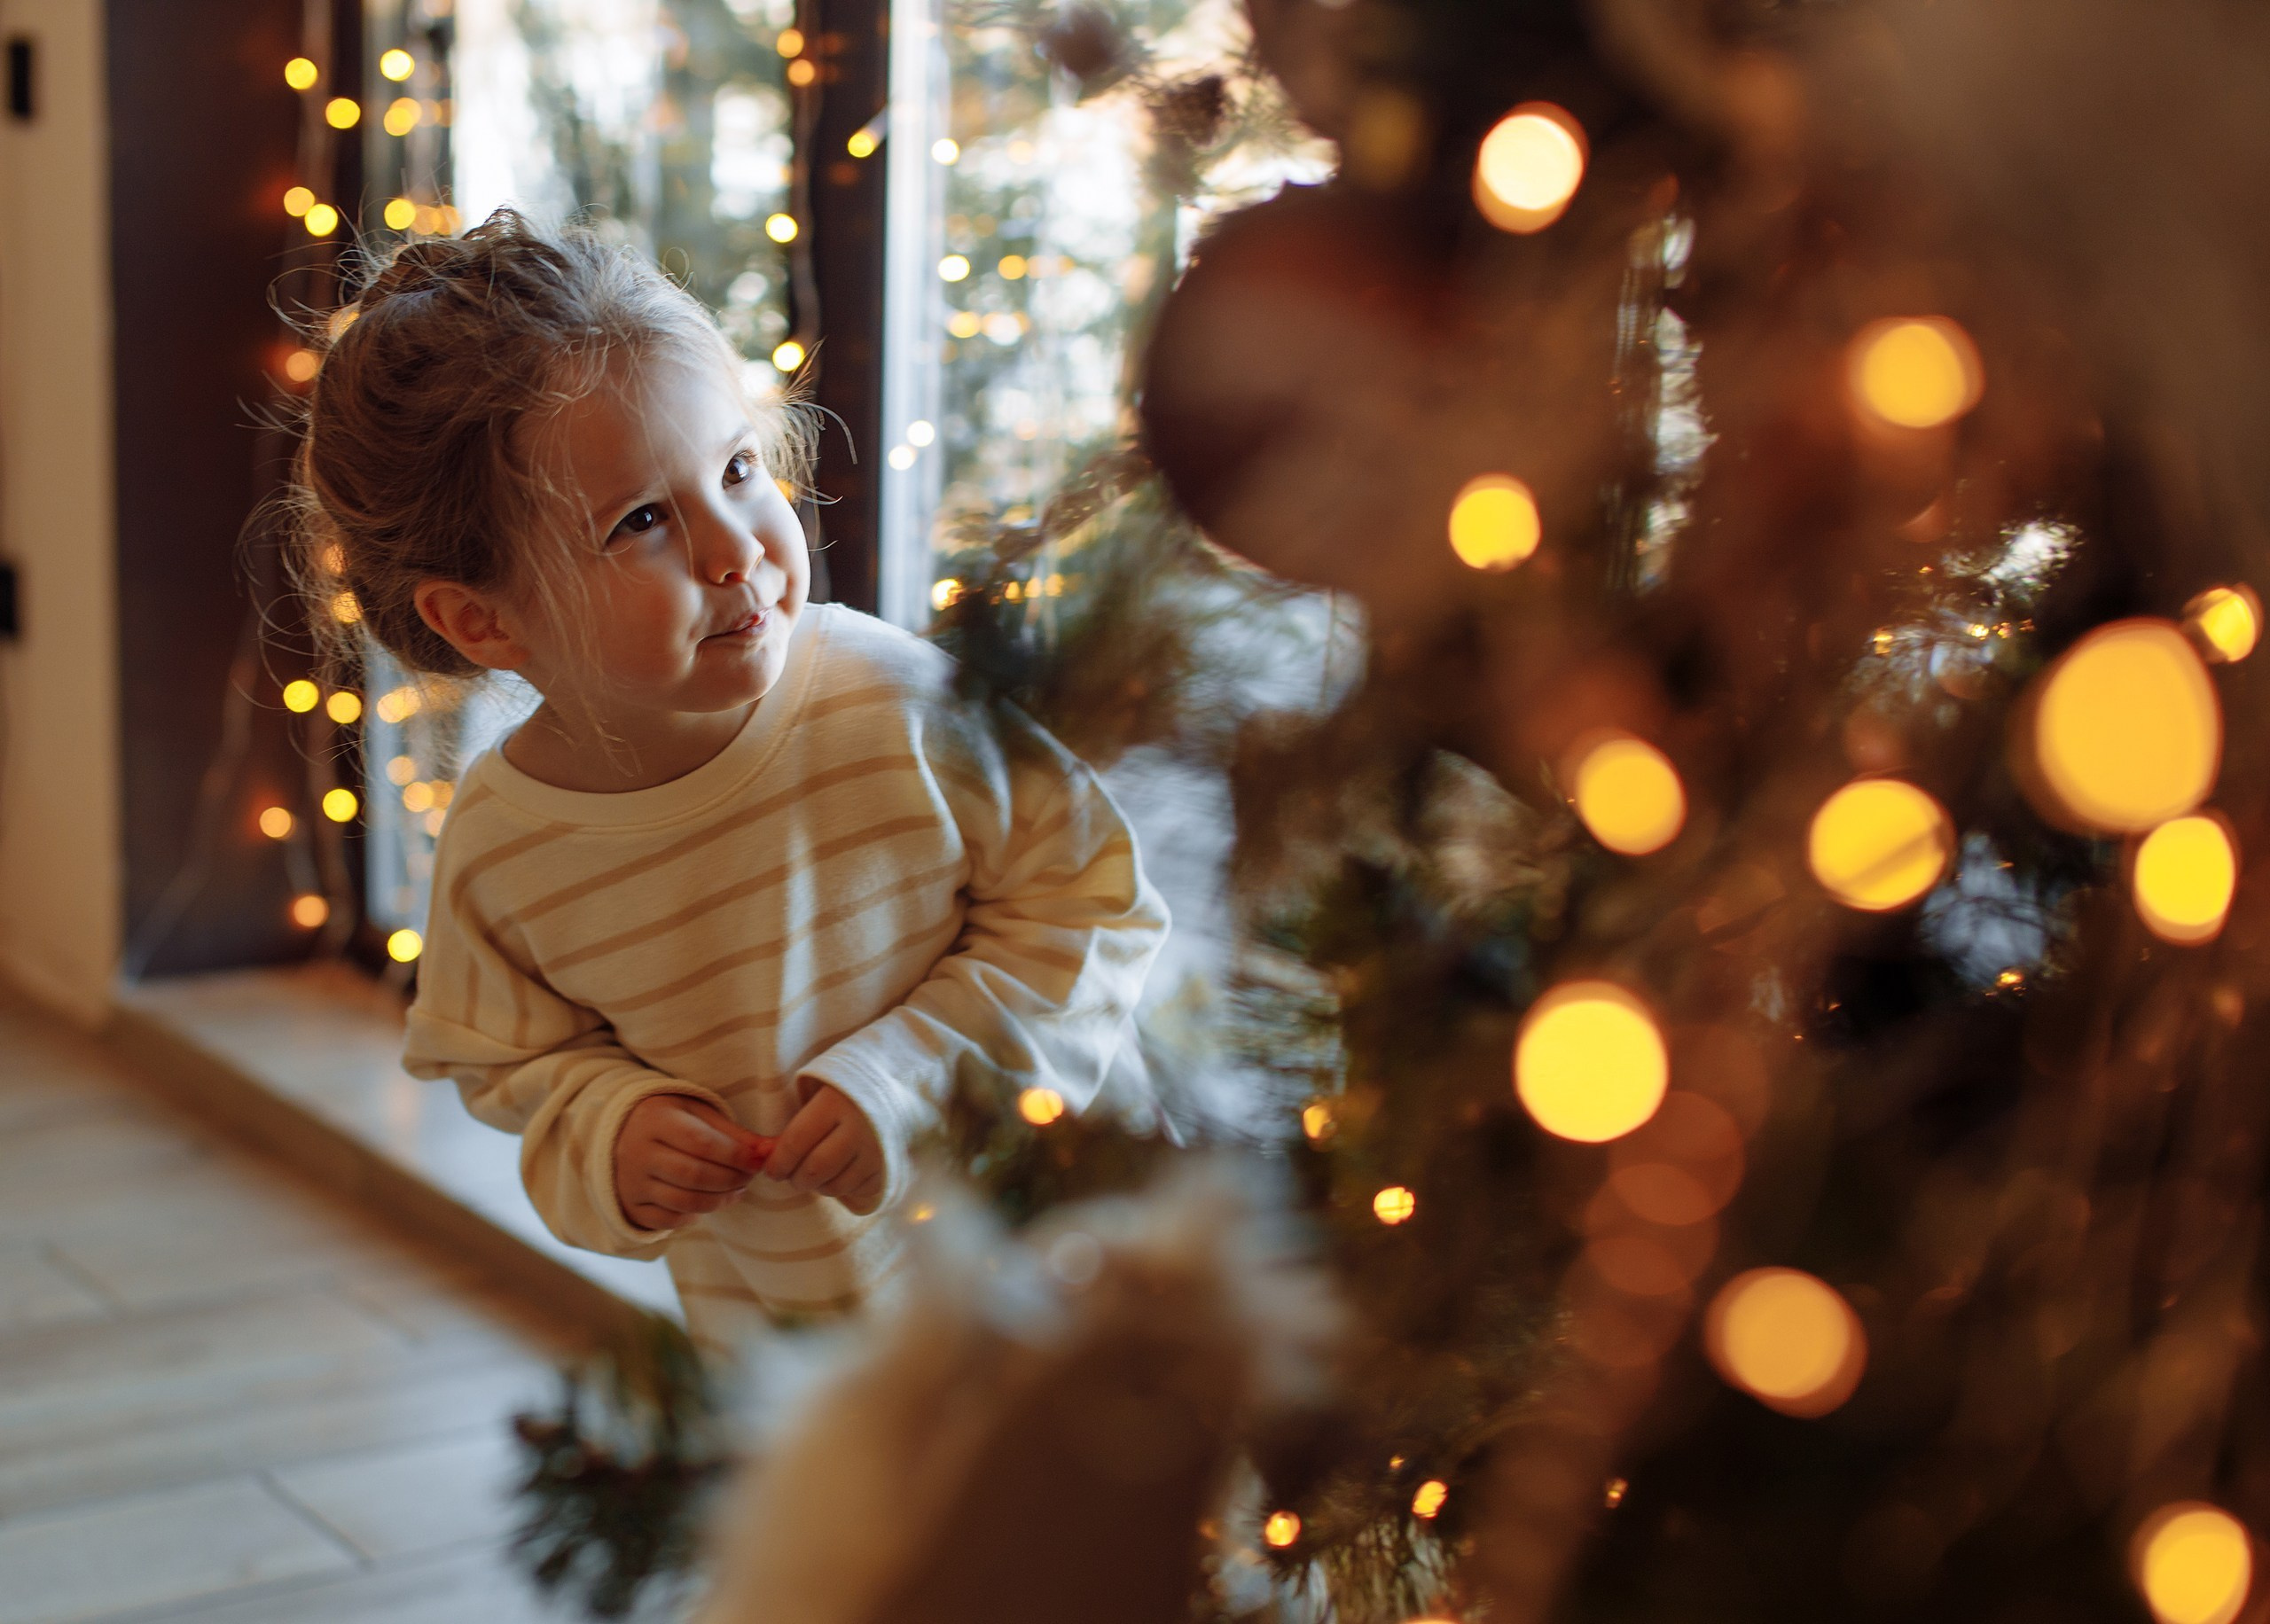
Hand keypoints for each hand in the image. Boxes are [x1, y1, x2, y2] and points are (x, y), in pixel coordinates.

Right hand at [613, 1094, 774, 1232]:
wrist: (619, 1134)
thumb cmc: (671, 1120)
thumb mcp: (697, 1113)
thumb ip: (733, 1132)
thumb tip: (771, 1150)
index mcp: (655, 1120)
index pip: (701, 1142)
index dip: (735, 1155)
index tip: (758, 1161)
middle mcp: (637, 1152)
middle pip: (694, 1174)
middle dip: (731, 1179)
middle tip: (750, 1177)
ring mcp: (631, 1182)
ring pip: (684, 1201)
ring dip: (720, 1200)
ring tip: (737, 1190)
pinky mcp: (631, 1206)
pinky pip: (669, 1220)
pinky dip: (695, 1216)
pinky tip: (709, 1202)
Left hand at [765, 1080, 885, 1214]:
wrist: (895, 1088)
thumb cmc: (845, 1092)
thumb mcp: (819, 1094)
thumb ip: (795, 1122)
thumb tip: (766, 1155)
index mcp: (835, 1103)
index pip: (796, 1142)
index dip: (779, 1162)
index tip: (772, 1169)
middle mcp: (858, 1128)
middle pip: (815, 1169)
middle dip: (796, 1179)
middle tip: (791, 1176)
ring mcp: (876, 1151)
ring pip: (835, 1185)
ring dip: (817, 1186)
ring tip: (814, 1174)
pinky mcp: (888, 1167)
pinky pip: (856, 1191)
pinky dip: (842, 1187)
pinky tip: (839, 1172)